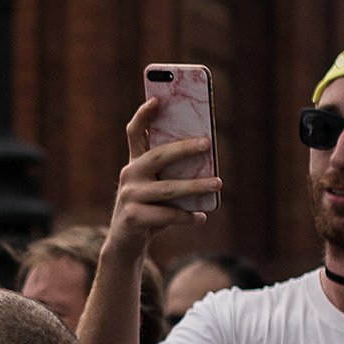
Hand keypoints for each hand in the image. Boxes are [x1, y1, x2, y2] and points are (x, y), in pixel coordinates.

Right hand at [107, 100, 220, 253]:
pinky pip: (166, 214)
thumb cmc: (149, 210)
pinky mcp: (132, 217)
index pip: (135, 133)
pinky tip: (201, 217)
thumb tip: (206, 163)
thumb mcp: (156, 188)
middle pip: (158, 155)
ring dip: (196, 186)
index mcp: (135, 163)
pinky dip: (186, 216)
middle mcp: (129, 175)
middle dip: (184, 148)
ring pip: (168, 188)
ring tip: (218, 184)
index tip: (158, 99)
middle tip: (208, 143)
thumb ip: (172, 175)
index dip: (144, 115)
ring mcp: (129, 196)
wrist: (125, 244)